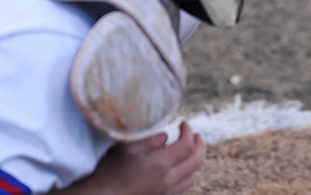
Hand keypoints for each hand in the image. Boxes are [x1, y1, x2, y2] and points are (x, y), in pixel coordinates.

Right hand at [75, 124, 205, 194]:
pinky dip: (188, 175)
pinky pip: (183, 187)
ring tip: (192, 151)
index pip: (186, 144)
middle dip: (199, 145)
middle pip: (195, 161)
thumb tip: (166, 137)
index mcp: (160, 164)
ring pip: (192, 177)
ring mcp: (166, 192)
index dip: (188, 131)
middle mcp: (168, 180)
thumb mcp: (128, 148)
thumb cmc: (110, 171)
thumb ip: (150, 140)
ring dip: (196, 161)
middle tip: (197, 135)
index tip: (183, 122)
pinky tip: (181, 169)